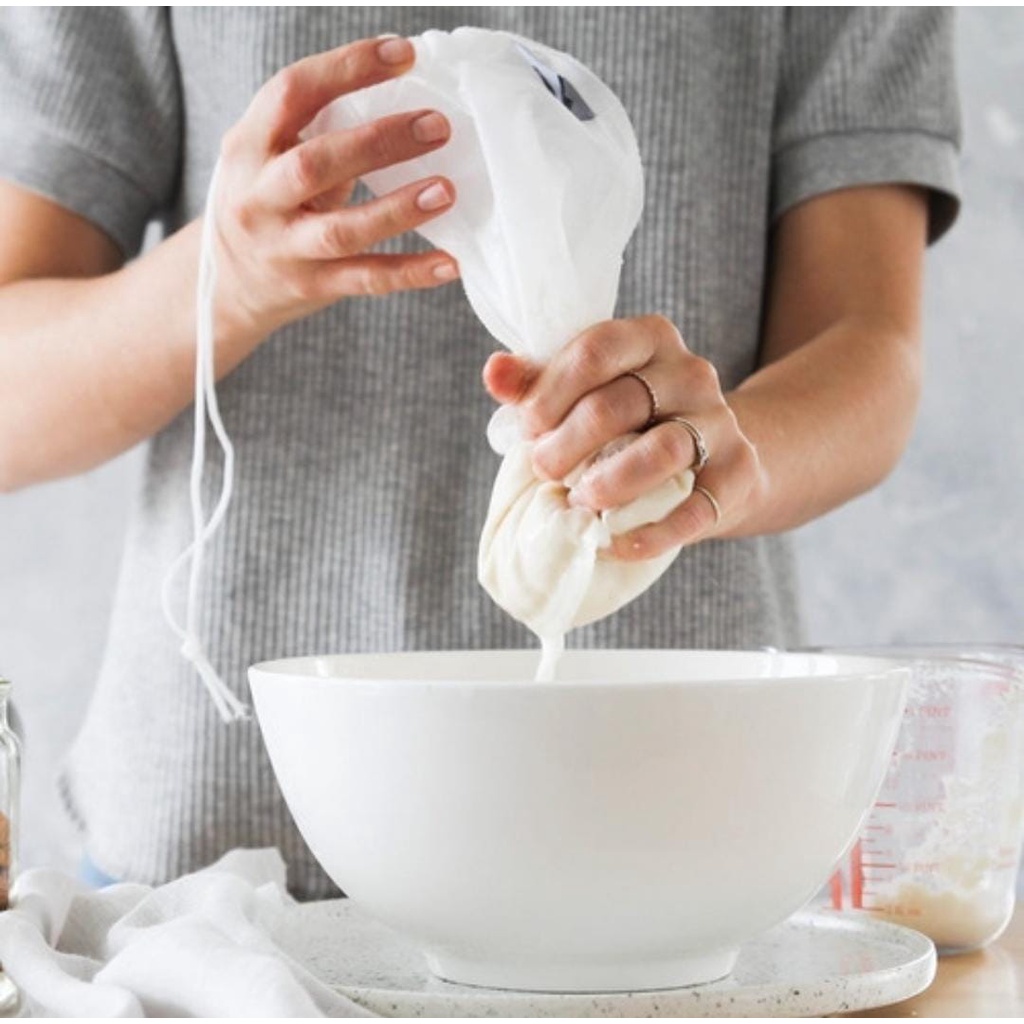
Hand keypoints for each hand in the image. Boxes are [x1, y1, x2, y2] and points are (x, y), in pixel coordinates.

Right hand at [213, 36, 458, 346]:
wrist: (225, 284)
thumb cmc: (265, 204)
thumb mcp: (267, 156)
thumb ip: (318, 129)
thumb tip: (404, 98)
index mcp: (248, 146)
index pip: (292, 93)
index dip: (348, 69)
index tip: (404, 54)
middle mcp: (259, 197)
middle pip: (316, 164)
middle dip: (379, 142)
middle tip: (437, 126)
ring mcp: (285, 248)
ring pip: (342, 231)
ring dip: (398, 210)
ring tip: (446, 191)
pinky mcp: (311, 287)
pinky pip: (366, 280)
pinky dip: (410, 273)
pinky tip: (449, 263)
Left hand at [483, 315, 766, 560]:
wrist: (713, 453)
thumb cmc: (632, 420)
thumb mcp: (587, 389)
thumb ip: (538, 381)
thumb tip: (494, 372)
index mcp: (650, 338)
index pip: (596, 349)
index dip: (551, 391)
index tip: (528, 427)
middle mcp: (691, 373)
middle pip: (620, 404)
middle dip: (567, 444)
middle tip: (543, 469)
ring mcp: (719, 423)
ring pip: (663, 450)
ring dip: (609, 483)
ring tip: (580, 500)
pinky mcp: (737, 475)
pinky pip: (694, 509)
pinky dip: (649, 533)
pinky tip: (614, 543)